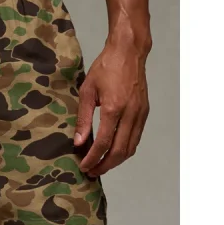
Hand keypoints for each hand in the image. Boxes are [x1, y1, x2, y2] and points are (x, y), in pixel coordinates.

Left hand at [74, 42, 149, 176]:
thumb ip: (83, 118)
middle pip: (120, 151)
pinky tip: (113, 152)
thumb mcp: (87, 91)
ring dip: (116, 161)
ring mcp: (140, 114)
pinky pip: (136, 138)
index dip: (93, 158)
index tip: (84, 166)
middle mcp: (130, 114)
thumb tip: (78, 142)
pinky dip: (125, 150)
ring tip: (101, 166)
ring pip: (130, 148)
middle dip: (105, 165)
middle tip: (92, 172)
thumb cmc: (105, 68)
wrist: (128, 52)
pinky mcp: (145, 113)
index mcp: (114, 108)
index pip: (103, 143)